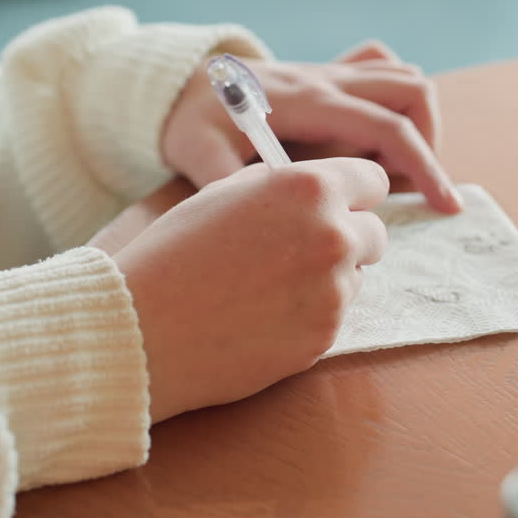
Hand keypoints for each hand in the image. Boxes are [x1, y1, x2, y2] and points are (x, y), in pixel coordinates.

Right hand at [114, 158, 388, 421]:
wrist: (143, 329)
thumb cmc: (173, 254)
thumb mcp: (223, 193)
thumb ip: (280, 185)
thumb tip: (314, 186)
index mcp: (309, 188)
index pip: (373, 181)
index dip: (352, 194)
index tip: (337, 206)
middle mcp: (333, 235)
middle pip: (374, 232)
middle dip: (346, 238)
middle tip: (299, 251)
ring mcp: (333, 291)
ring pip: (355, 277)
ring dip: (328, 279)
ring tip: (267, 287)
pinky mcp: (324, 337)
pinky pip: (334, 317)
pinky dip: (309, 315)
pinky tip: (262, 316)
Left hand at [162, 40, 462, 213]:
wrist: (176, 84)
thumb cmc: (189, 123)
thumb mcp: (197, 154)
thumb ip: (228, 181)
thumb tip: (264, 214)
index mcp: (307, 102)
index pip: (386, 128)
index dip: (424, 167)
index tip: (446, 206)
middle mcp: (327, 79)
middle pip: (411, 92)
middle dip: (427, 143)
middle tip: (407, 189)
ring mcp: (330, 72)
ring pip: (405, 76)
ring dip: (416, 120)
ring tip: (391, 167)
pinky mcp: (328, 73)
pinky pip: (381, 66)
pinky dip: (395, 96)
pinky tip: (372, 134)